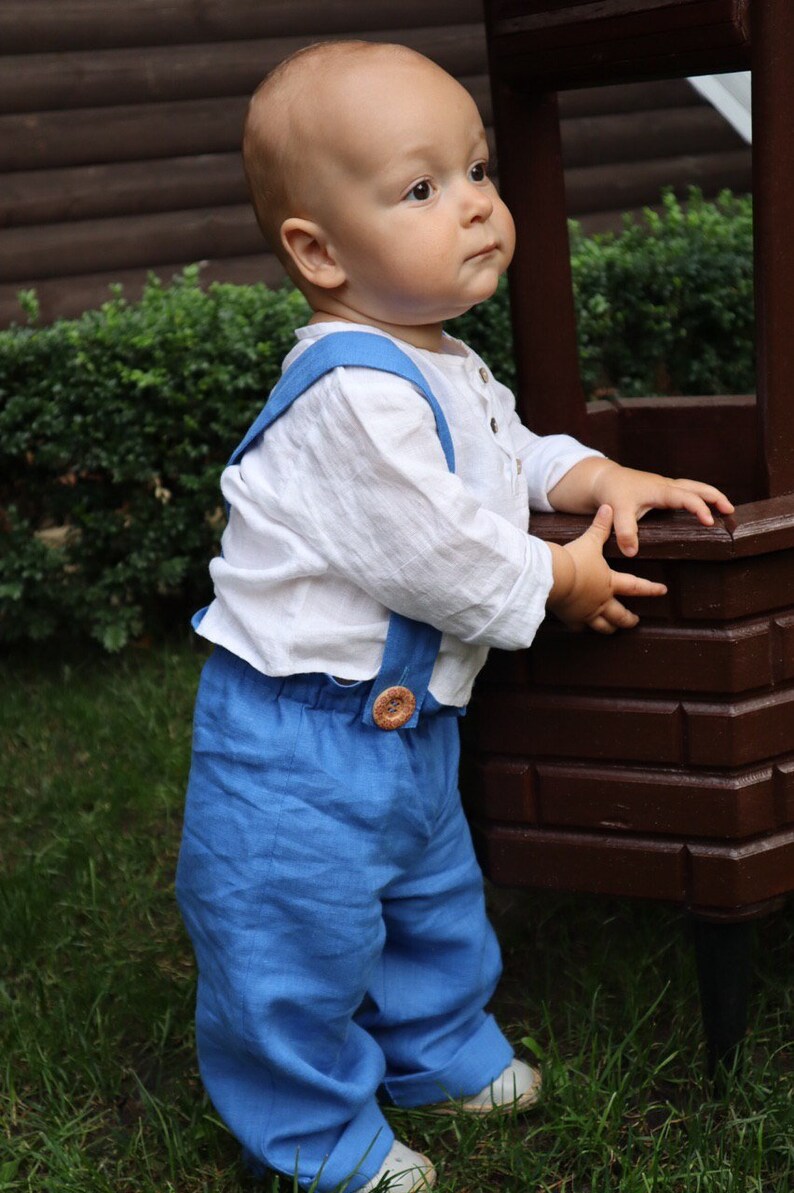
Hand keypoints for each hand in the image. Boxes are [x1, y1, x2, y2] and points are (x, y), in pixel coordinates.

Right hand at [547, 505, 666, 633]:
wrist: (552, 576)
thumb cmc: (574, 559)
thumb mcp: (589, 541)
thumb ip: (600, 527)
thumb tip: (608, 507)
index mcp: (610, 583)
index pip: (636, 587)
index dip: (651, 589)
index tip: (663, 591)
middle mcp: (601, 601)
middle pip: (620, 615)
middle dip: (629, 619)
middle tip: (635, 620)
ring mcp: (587, 612)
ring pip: (603, 626)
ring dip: (610, 628)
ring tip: (614, 629)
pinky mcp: (571, 618)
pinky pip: (580, 627)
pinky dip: (583, 627)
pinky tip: (582, 626)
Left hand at [588, 461, 734, 556]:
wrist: (605, 479)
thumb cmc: (613, 493)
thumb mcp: (617, 511)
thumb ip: (625, 531)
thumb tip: (633, 552)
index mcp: (661, 490)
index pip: (687, 498)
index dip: (699, 509)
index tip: (710, 522)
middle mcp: (667, 486)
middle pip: (698, 487)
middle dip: (715, 497)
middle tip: (730, 511)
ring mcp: (666, 487)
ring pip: (695, 487)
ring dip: (711, 496)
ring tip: (726, 509)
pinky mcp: (663, 490)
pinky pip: (687, 491)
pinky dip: (700, 497)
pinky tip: (704, 508)